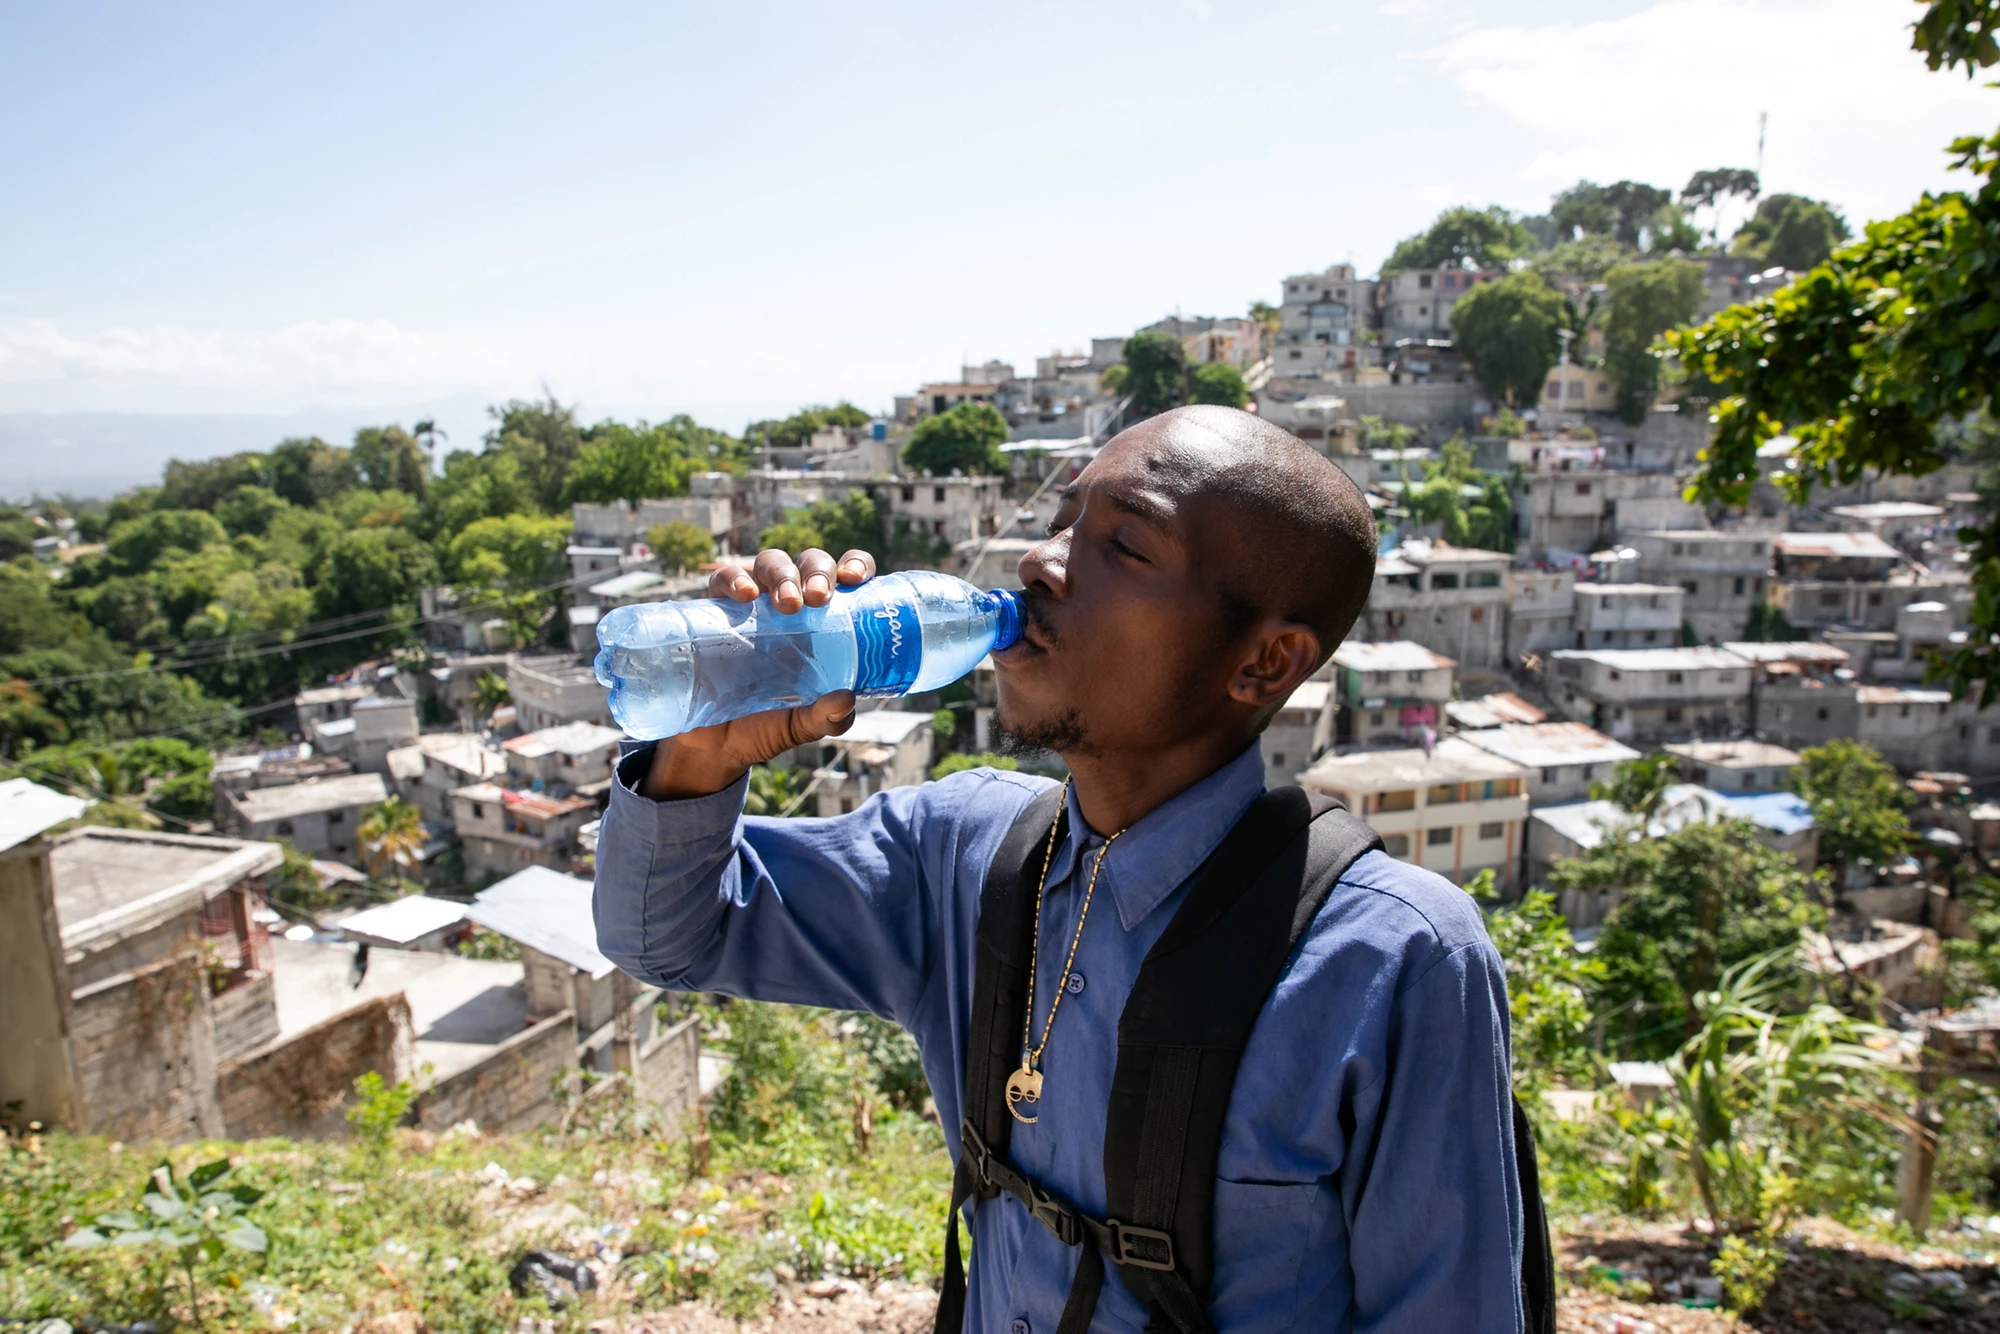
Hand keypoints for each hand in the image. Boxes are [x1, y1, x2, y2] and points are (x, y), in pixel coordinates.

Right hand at [639, 547, 877, 800]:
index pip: (845, 577)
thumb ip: (827, 718)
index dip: (855, 564)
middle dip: (818, 572)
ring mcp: (754, 604)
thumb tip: (846, 700)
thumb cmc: (765, 725)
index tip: (855, 578)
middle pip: (810, 564)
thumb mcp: (801, 724)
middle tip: (818, 599)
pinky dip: (735, 579)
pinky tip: (746, 595)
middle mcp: (792, 605)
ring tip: (788, 604)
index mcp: (824, 623)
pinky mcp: (718, 609)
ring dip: (783, 574)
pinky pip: (724, 579)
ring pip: (772, 562)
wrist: (713, 745)